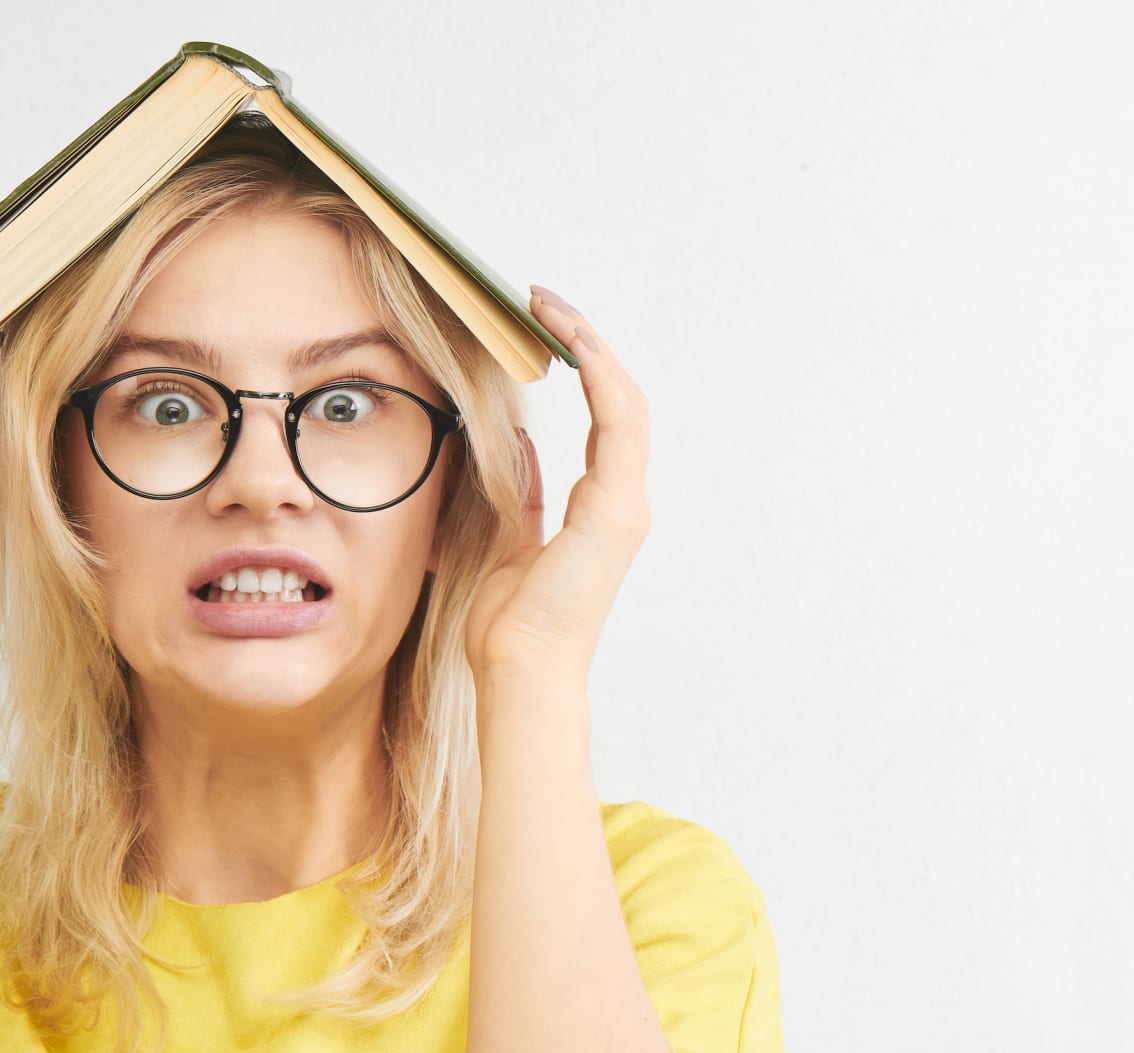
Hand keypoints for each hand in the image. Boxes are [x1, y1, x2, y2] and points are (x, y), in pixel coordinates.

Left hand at [464, 285, 650, 689]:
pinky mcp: (616, 510)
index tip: (542, 329)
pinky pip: (618, 424)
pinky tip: (572, 341)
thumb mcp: (508, 540)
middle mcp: (620, 501)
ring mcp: (624, 505)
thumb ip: (522, 493)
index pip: (601, 420)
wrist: (519, 670)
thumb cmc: (510, 623)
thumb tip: (518, 445)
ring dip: (591, 347)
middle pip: (620, 400)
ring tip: (550, 306)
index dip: (582, 368)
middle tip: (543, 302)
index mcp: (598, 509)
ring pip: (625, 401)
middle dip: (587, 344)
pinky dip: (599, 376)